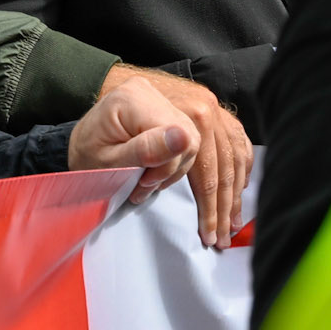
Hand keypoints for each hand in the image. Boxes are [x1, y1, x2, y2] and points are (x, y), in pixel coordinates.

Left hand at [89, 65, 252, 249]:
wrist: (92, 129)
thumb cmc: (93, 147)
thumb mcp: (107, 156)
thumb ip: (145, 149)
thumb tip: (186, 139)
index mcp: (144, 97)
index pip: (181, 142)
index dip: (167, 174)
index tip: (146, 191)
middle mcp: (177, 93)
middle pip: (210, 146)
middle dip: (210, 196)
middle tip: (212, 236)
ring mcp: (193, 97)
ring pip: (227, 146)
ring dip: (229, 189)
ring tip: (229, 225)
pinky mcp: (202, 108)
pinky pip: (233, 136)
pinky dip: (238, 166)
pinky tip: (238, 191)